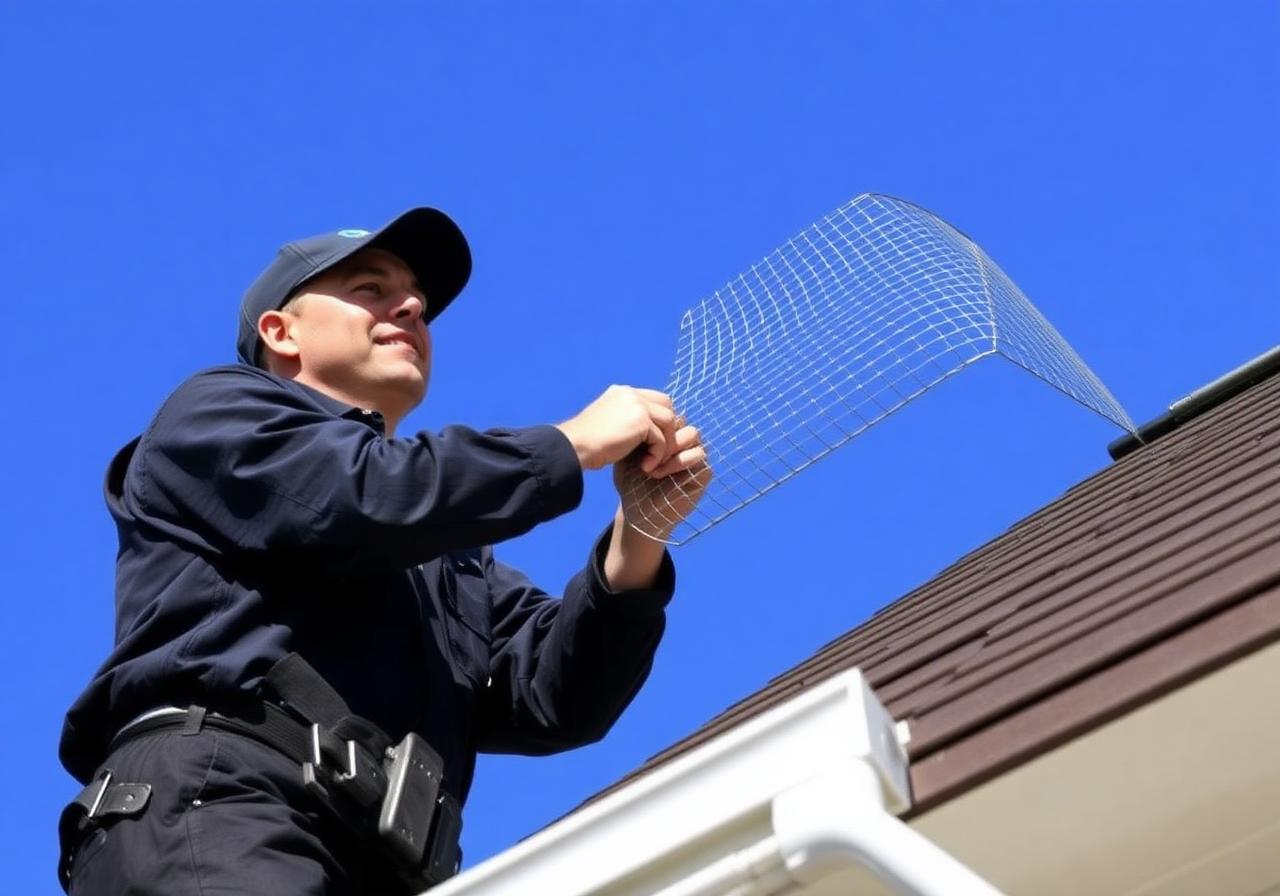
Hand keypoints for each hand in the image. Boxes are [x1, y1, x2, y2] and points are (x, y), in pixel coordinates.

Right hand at [555, 386, 679, 472]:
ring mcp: (637, 405)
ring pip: (668, 422)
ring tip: (652, 462)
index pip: (654, 399)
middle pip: (666, 406)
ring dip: (665, 445)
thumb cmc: (586, 443)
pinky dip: (657, 456)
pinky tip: (646, 467)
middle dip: (668, 429)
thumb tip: (646, 431)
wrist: (574, 447)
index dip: (659, 419)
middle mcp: (630, 394)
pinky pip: (661, 440)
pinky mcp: (641, 421)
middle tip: (659, 451)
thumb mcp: (608, 424)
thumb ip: (626, 420)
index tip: (653, 441)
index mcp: (622, 392)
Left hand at [613, 420, 711, 539]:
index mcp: (666, 434)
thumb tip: (634, 406)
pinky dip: (678, 462)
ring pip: (693, 434)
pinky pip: (699, 455)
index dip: (655, 421)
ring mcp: (693, 456)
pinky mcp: (701, 472)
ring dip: (671, 446)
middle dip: (663, 432)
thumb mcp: (628, 451)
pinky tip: (659, 473)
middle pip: (682, 420)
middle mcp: (682, 442)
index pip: (668, 413)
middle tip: (646, 448)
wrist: (636, 509)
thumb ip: (635, 430)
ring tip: (652, 463)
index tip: (636, 434)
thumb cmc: (630, 481)